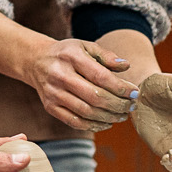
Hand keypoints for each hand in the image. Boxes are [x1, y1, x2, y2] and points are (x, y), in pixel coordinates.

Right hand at [22, 38, 139, 131]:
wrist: (36, 61)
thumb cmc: (67, 54)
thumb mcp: (85, 46)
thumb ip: (106, 55)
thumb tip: (126, 66)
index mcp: (71, 57)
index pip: (100, 76)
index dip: (121, 88)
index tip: (135, 92)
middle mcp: (60, 76)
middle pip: (95, 97)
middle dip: (118, 105)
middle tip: (131, 106)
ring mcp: (53, 94)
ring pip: (86, 112)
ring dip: (109, 117)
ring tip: (123, 115)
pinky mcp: (50, 107)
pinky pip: (75, 122)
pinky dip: (94, 125)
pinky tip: (107, 122)